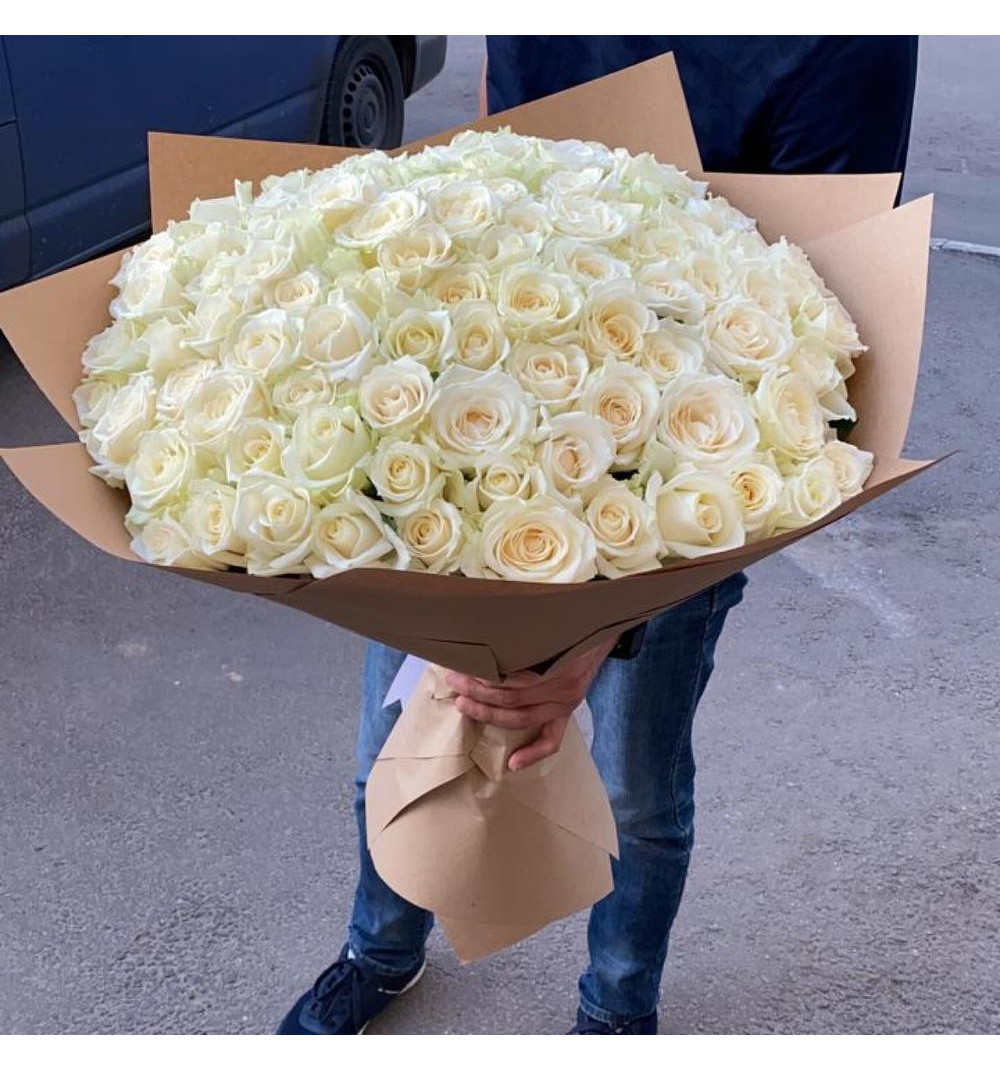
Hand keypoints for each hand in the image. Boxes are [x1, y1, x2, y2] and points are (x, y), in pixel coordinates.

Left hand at [443, 636, 616, 771]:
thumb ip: (522, 636)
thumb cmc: (569, 626)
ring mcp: (565, 703)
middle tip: (455, 682)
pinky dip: (533, 754)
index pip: (511, 679)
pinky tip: (513, 764)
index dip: (482, 677)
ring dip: (489, 714)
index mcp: (556, 665)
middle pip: (511, 698)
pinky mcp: (567, 713)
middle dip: (478, 692)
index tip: (460, 666)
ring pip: (522, 718)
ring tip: (465, 705)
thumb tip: (485, 635)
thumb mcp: (547, 624)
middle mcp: (562, 688)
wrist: (600, 628)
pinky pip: (552, 740)